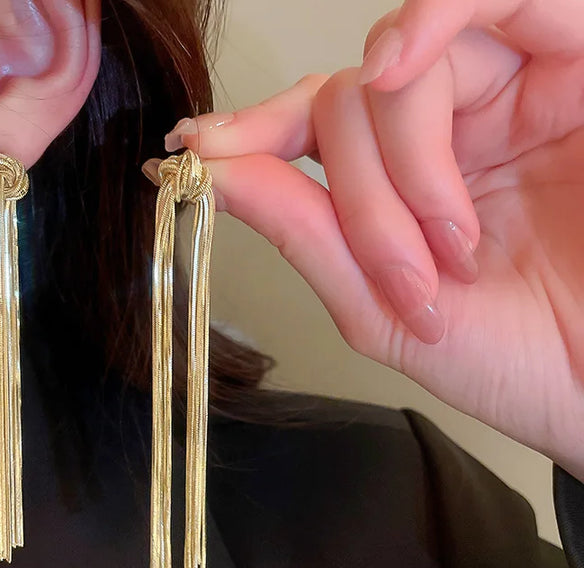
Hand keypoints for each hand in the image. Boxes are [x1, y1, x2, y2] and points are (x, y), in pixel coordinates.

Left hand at [155, 0, 583, 479]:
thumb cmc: (513, 363)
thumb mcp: (381, 311)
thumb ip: (305, 235)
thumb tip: (219, 177)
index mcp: (400, 190)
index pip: (314, 130)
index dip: (251, 132)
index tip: (191, 149)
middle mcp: (449, 135)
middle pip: (346, 106)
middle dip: (358, 199)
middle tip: (406, 279)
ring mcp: (510, 96)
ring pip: (401, 75)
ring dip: (401, 160)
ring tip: (451, 246)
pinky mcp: (574, 66)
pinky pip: (499, 2)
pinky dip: (434, 19)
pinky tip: (397, 64)